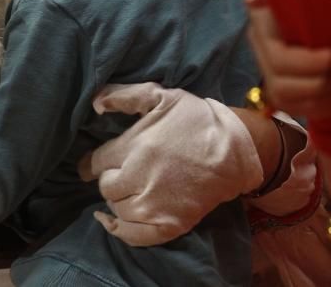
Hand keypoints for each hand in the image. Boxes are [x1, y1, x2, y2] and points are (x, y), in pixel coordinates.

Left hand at [78, 83, 261, 245]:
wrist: (235, 152)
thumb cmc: (198, 119)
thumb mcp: (162, 95)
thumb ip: (125, 95)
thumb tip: (95, 103)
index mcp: (135, 147)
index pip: (96, 162)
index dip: (94, 161)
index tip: (94, 162)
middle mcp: (139, 179)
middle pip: (105, 186)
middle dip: (109, 178)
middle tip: (120, 172)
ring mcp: (153, 207)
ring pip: (116, 208)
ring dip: (117, 199)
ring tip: (127, 189)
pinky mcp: (168, 226)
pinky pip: (131, 236)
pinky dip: (117, 229)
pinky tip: (111, 219)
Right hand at [246, 0, 330, 120]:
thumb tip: (253, 0)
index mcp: (261, 26)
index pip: (280, 58)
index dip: (314, 63)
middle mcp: (260, 53)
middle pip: (282, 85)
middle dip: (324, 83)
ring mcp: (269, 74)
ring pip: (289, 101)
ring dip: (326, 98)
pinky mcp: (283, 90)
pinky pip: (299, 110)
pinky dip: (325, 108)